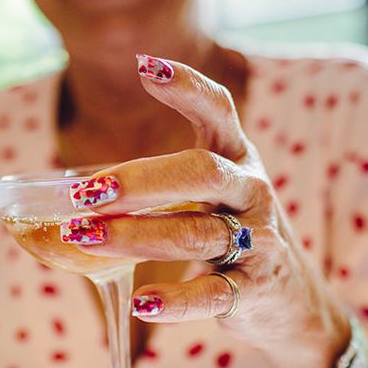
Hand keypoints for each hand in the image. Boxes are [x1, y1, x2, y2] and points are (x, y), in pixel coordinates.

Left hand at [63, 56, 349, 367]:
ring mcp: (258, 240)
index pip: (219, 111)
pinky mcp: (254, 288)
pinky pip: (211, 293)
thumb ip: (165, 184)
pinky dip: (175, 300)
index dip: (187, 87)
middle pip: (200, 173)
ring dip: (135, 236)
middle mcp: (251, 191)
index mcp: (237, 159)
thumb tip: (78, 192)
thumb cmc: (233, 234)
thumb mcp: (213, 196)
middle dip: (139, 181)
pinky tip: (141, 302)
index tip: (143, 66)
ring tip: (83, 237)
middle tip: (85, 194)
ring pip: (196, 232)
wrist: (289, 297)